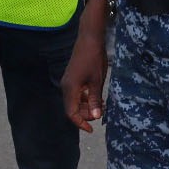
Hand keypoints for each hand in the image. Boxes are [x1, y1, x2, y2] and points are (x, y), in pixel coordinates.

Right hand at [61, 13, 109, 132]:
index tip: (91, 130)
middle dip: (86, 114)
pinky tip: (97, 97)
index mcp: (70, 88)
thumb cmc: (94, 59)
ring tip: (102, 105)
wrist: (89, 39)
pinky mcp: (72, 77)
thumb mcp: (97, 81)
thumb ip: (95, 99)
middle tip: (102, 112)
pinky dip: (85, 98)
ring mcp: (68, 81)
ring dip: (86, 106)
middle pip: (72, 108)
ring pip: (75, 101)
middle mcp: (66, 86)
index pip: (71, 112)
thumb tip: (96, 116)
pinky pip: (77, 93)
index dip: (80, 123)